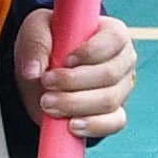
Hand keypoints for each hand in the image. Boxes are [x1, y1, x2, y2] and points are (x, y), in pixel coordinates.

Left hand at [14, 6, 136, 145]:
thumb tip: (33, 72)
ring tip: (48, 104)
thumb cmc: (48, 43)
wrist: (45, 73)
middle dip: (74, 82)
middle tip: (46, 84)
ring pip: (109, 100)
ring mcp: (123, 88)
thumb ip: (35, 44)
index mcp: (113, 32)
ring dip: (76, 104)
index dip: (91, 52)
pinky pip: (115, 122)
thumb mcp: (36, 32)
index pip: (114, 39)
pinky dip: (93, 125)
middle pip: (110, 74)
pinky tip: (71, 125)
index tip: (65, 60)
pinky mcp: (116, 112)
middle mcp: (124, 60)